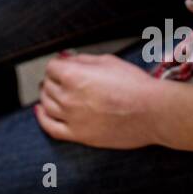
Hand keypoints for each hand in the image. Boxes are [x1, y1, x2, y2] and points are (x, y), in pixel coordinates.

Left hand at [34, 52, 169, 148]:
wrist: (152, 112)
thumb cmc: (134, 85)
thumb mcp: (107, 61)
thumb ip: (82, 60)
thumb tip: (66, 58)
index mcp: (74, 76)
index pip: (51, 67)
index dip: (58, 65)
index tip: (63, 65)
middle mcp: (69, 97)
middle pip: (47, 85)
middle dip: (53, 79)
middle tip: (61, 79)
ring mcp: (72, 118)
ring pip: (47, 104)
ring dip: (47, 95)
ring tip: (54, 92)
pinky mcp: (79, 135)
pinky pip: (51, 128)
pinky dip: (42, 118)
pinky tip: (40, 110)